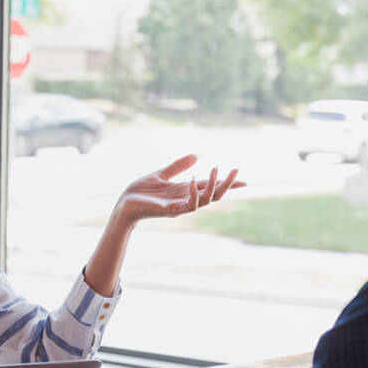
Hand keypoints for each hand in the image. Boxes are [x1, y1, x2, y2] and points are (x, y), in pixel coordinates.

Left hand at [113, 155, 244, 225]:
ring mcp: (180, 206)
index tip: (243, 178)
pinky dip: (193, 193)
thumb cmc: (140, 191)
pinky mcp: (171, 211)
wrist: (124, 203)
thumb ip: (177, 166)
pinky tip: (193, 181)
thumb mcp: (161, 174)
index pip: (210, 186)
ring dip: (213, 186)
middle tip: (236, 171)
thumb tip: (196, 155)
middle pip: (214, 195)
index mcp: (184, 190)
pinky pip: (188, 205)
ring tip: (216, 170)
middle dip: (227, 185)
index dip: (226, 183)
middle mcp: (185, 199)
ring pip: (205, 200)